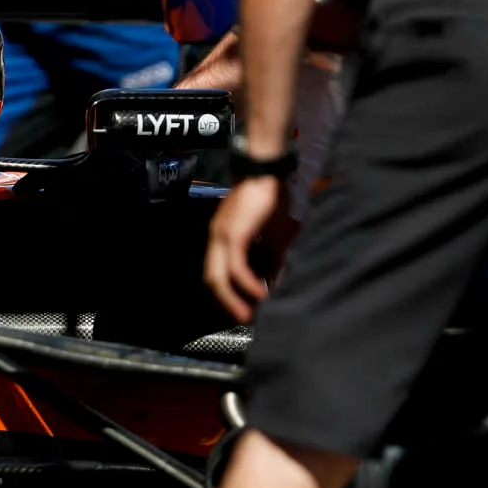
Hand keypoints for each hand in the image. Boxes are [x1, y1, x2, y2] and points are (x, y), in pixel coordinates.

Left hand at [204, 176, 280, 322]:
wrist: (267, 170)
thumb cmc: (271, 197)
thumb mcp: (275, 233)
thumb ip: (273, 256)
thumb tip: (275, 279)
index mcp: (222, 237)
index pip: (217, 270)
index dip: (227, 290)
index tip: (241, 306)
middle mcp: (217, 238)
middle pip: (213, 278)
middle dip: (226, 301)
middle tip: (242, 317)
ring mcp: (222, 236)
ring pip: (219, 277)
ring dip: (233, 298)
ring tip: (248, 313)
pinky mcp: (233, 235)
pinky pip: (236, 266)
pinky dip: (246, 283)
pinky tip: (260, 292)